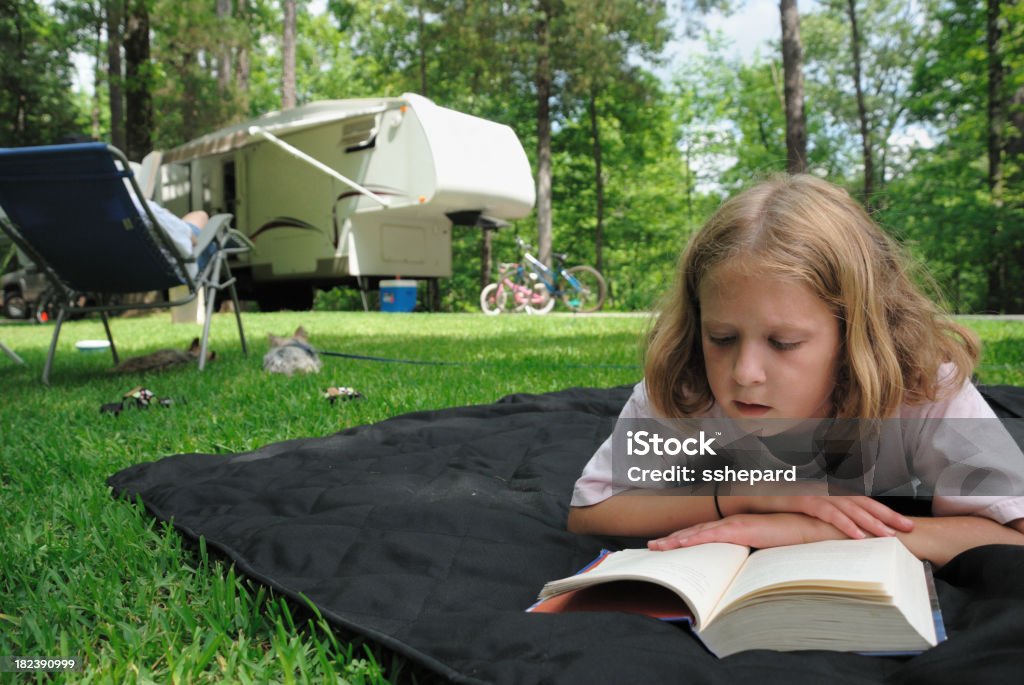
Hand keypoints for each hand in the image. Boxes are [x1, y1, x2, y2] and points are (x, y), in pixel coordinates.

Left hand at [648, 513, 845, 550]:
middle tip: (652, 546)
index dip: (683, 539)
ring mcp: (732, 524)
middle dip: (671, 539)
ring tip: (656, 547)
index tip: (667, 545)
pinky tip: (678, 543)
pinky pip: (709, 535)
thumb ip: (746, 554)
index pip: (703, 533)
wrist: (806, 527)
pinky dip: (692, 538)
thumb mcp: (761, 548)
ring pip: (696, 533)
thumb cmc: (787, 538)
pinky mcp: (738, 529)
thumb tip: (735, 570)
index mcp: (733, 527)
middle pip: (693, 532)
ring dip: (674, 540)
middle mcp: (729, 523)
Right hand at [725, 484, 913, 539]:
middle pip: (861, 501)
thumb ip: (820, 514)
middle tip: (909, 527)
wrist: (744, 492)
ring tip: (890, 535)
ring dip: (871, 522)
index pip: (860, 500)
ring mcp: (813, 493)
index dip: (882, 510)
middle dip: (887, 514)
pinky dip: (844, 524)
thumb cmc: (772, 502)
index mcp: (827, 491)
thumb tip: (838, 529)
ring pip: (848, 507)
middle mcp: (824, 489)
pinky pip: (827, 513)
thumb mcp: (801, 508)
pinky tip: (859, 536)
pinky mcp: (801, 499)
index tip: (902, 523)